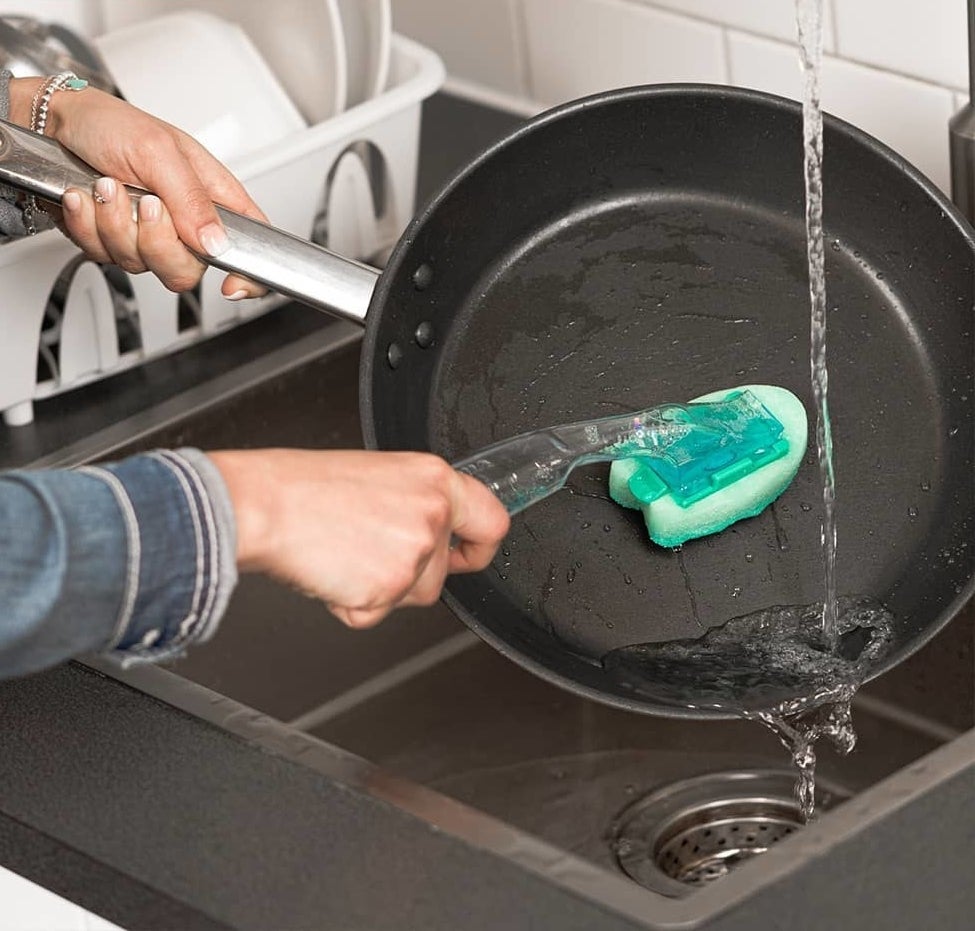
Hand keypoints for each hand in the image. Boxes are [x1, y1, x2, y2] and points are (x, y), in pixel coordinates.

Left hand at [9, 77, 266, 298]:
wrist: (55, 123)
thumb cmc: (111, 124)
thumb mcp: (158, 151)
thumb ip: (191, 199)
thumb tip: (217, 242)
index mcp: (213, 198)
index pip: (251, 246)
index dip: (250, 275)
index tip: (232, 284)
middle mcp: (186, 223)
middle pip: (188, 271)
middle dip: (156, 242)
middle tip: (145, 203)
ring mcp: (150, 236)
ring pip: (142, 266)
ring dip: (114, 225)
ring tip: (107, 186)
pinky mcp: (116, 242)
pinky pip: (104, 257)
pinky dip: (87, 226)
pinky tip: (88, 198)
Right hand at [207, 449, 510, 627]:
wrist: (263, 505)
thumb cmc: (304, 488)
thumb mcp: (377, 475)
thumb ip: (415, 501)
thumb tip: (429, 527)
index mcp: (434, 480)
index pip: (492, 521)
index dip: (479, 547)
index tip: (468, 553)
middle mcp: (432, 515)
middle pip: (443, 572)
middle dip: (411, 575)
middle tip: (369, 551)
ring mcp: (413, 554)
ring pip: (413, 595)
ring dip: (382, 589)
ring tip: (345, 554)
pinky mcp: (386, 589)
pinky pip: (376, 613)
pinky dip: (351, 603)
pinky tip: (333, 570)